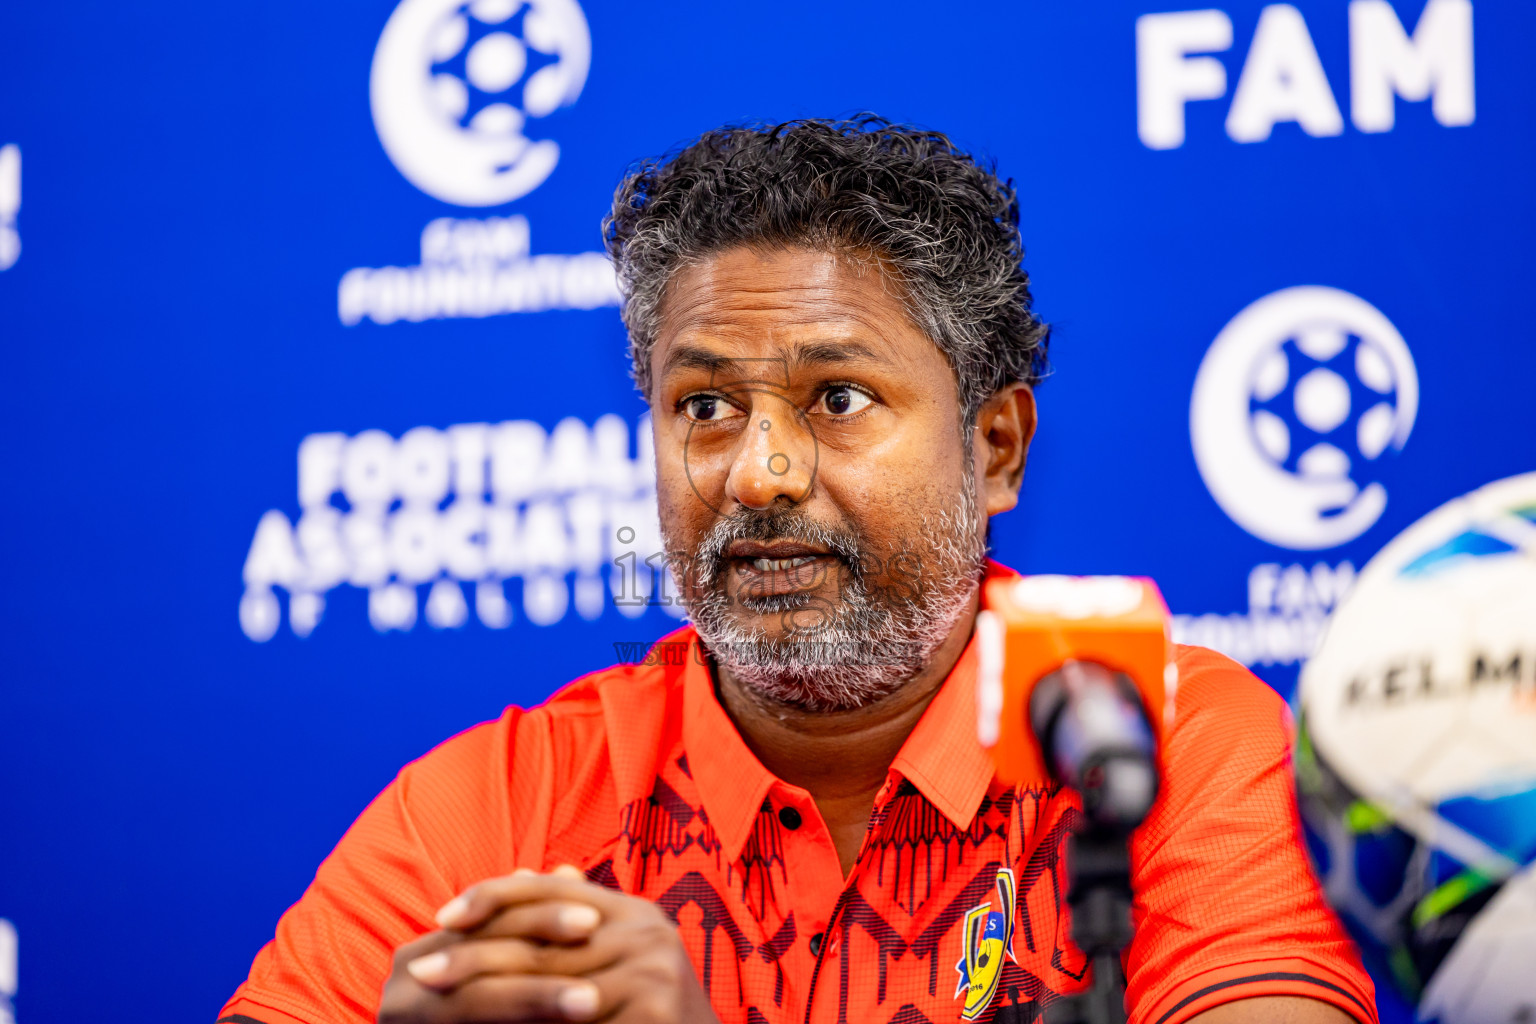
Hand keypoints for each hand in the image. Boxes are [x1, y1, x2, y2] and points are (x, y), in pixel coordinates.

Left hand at [377, 866, 721, 1023]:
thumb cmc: (647, 1015)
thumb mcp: (612, 959)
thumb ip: (571, 922)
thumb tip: (530, 874)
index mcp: (633, 912)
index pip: (552, 888)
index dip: (494, 896)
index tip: (441, 915)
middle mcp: (647, 932)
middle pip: (542, 936)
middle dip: (474, 955)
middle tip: (418, 972)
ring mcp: (654, 973)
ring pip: (549, 983)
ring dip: (487, 998)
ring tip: (436, 1008)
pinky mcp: (653, 1013)